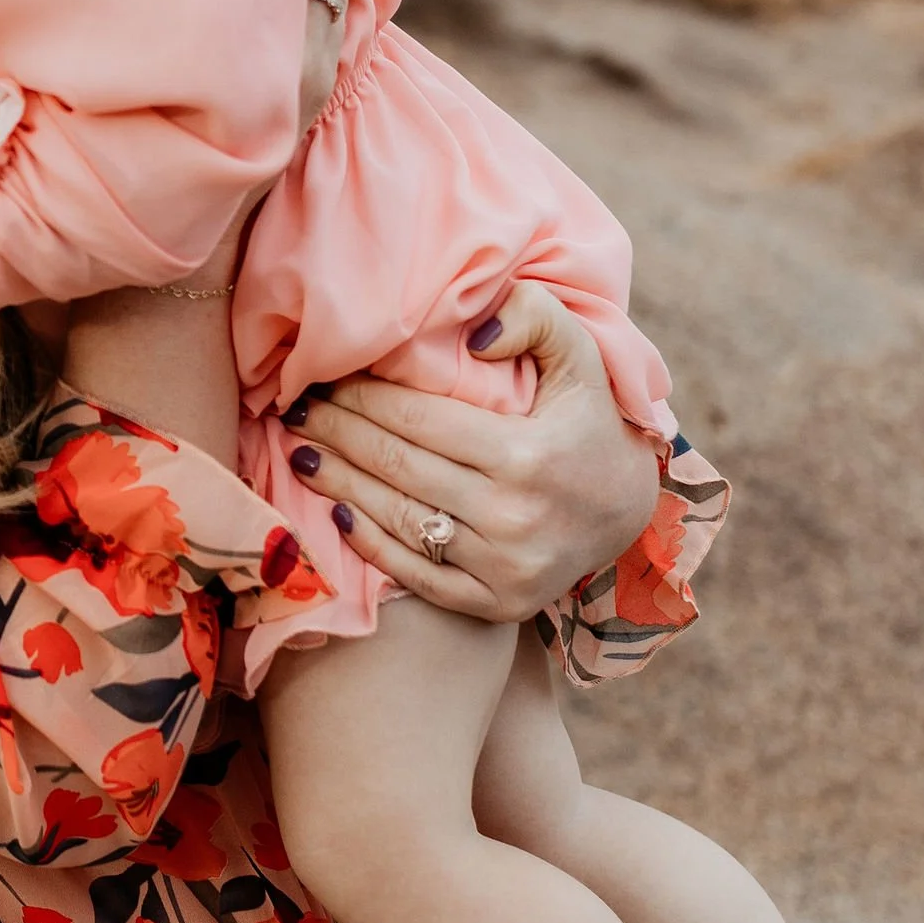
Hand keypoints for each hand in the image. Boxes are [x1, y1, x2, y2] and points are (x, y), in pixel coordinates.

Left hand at [289, 282, 660, 622]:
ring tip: (302, 456)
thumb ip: (535, 317)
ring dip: (340, 486)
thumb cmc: (589, 422)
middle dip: (338, 435)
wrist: (627, 513)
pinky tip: (338, 513)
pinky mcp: (497, 605)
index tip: (324, 379)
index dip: (362, 398)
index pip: (419, 420)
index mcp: (528, 454)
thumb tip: (473, 333)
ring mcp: (504, 568)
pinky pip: (416, 575)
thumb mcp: (581, 356)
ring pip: (398, 520)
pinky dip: (371, 545)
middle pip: (398, 468)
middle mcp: (514, 517)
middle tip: (296, 412)